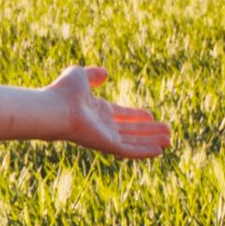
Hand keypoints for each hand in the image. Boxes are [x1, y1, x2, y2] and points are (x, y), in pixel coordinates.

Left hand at [45, 66, 171, 160]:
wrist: (55, 108)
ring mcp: (105, 137)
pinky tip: (159, 152)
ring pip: (133, 142)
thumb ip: (93, 75)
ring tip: (170, 140)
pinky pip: (129, 151)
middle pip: (130, 130)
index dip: (136, 116)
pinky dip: (144, 152)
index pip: (121, 115)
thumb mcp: (80, 75)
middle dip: (149, 131)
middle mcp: (102, 125)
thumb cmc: (63, 92)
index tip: (151, 116)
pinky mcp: (107, 146)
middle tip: (167, 132)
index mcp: (96, 110)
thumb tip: (106, 74)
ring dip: (151, 141)